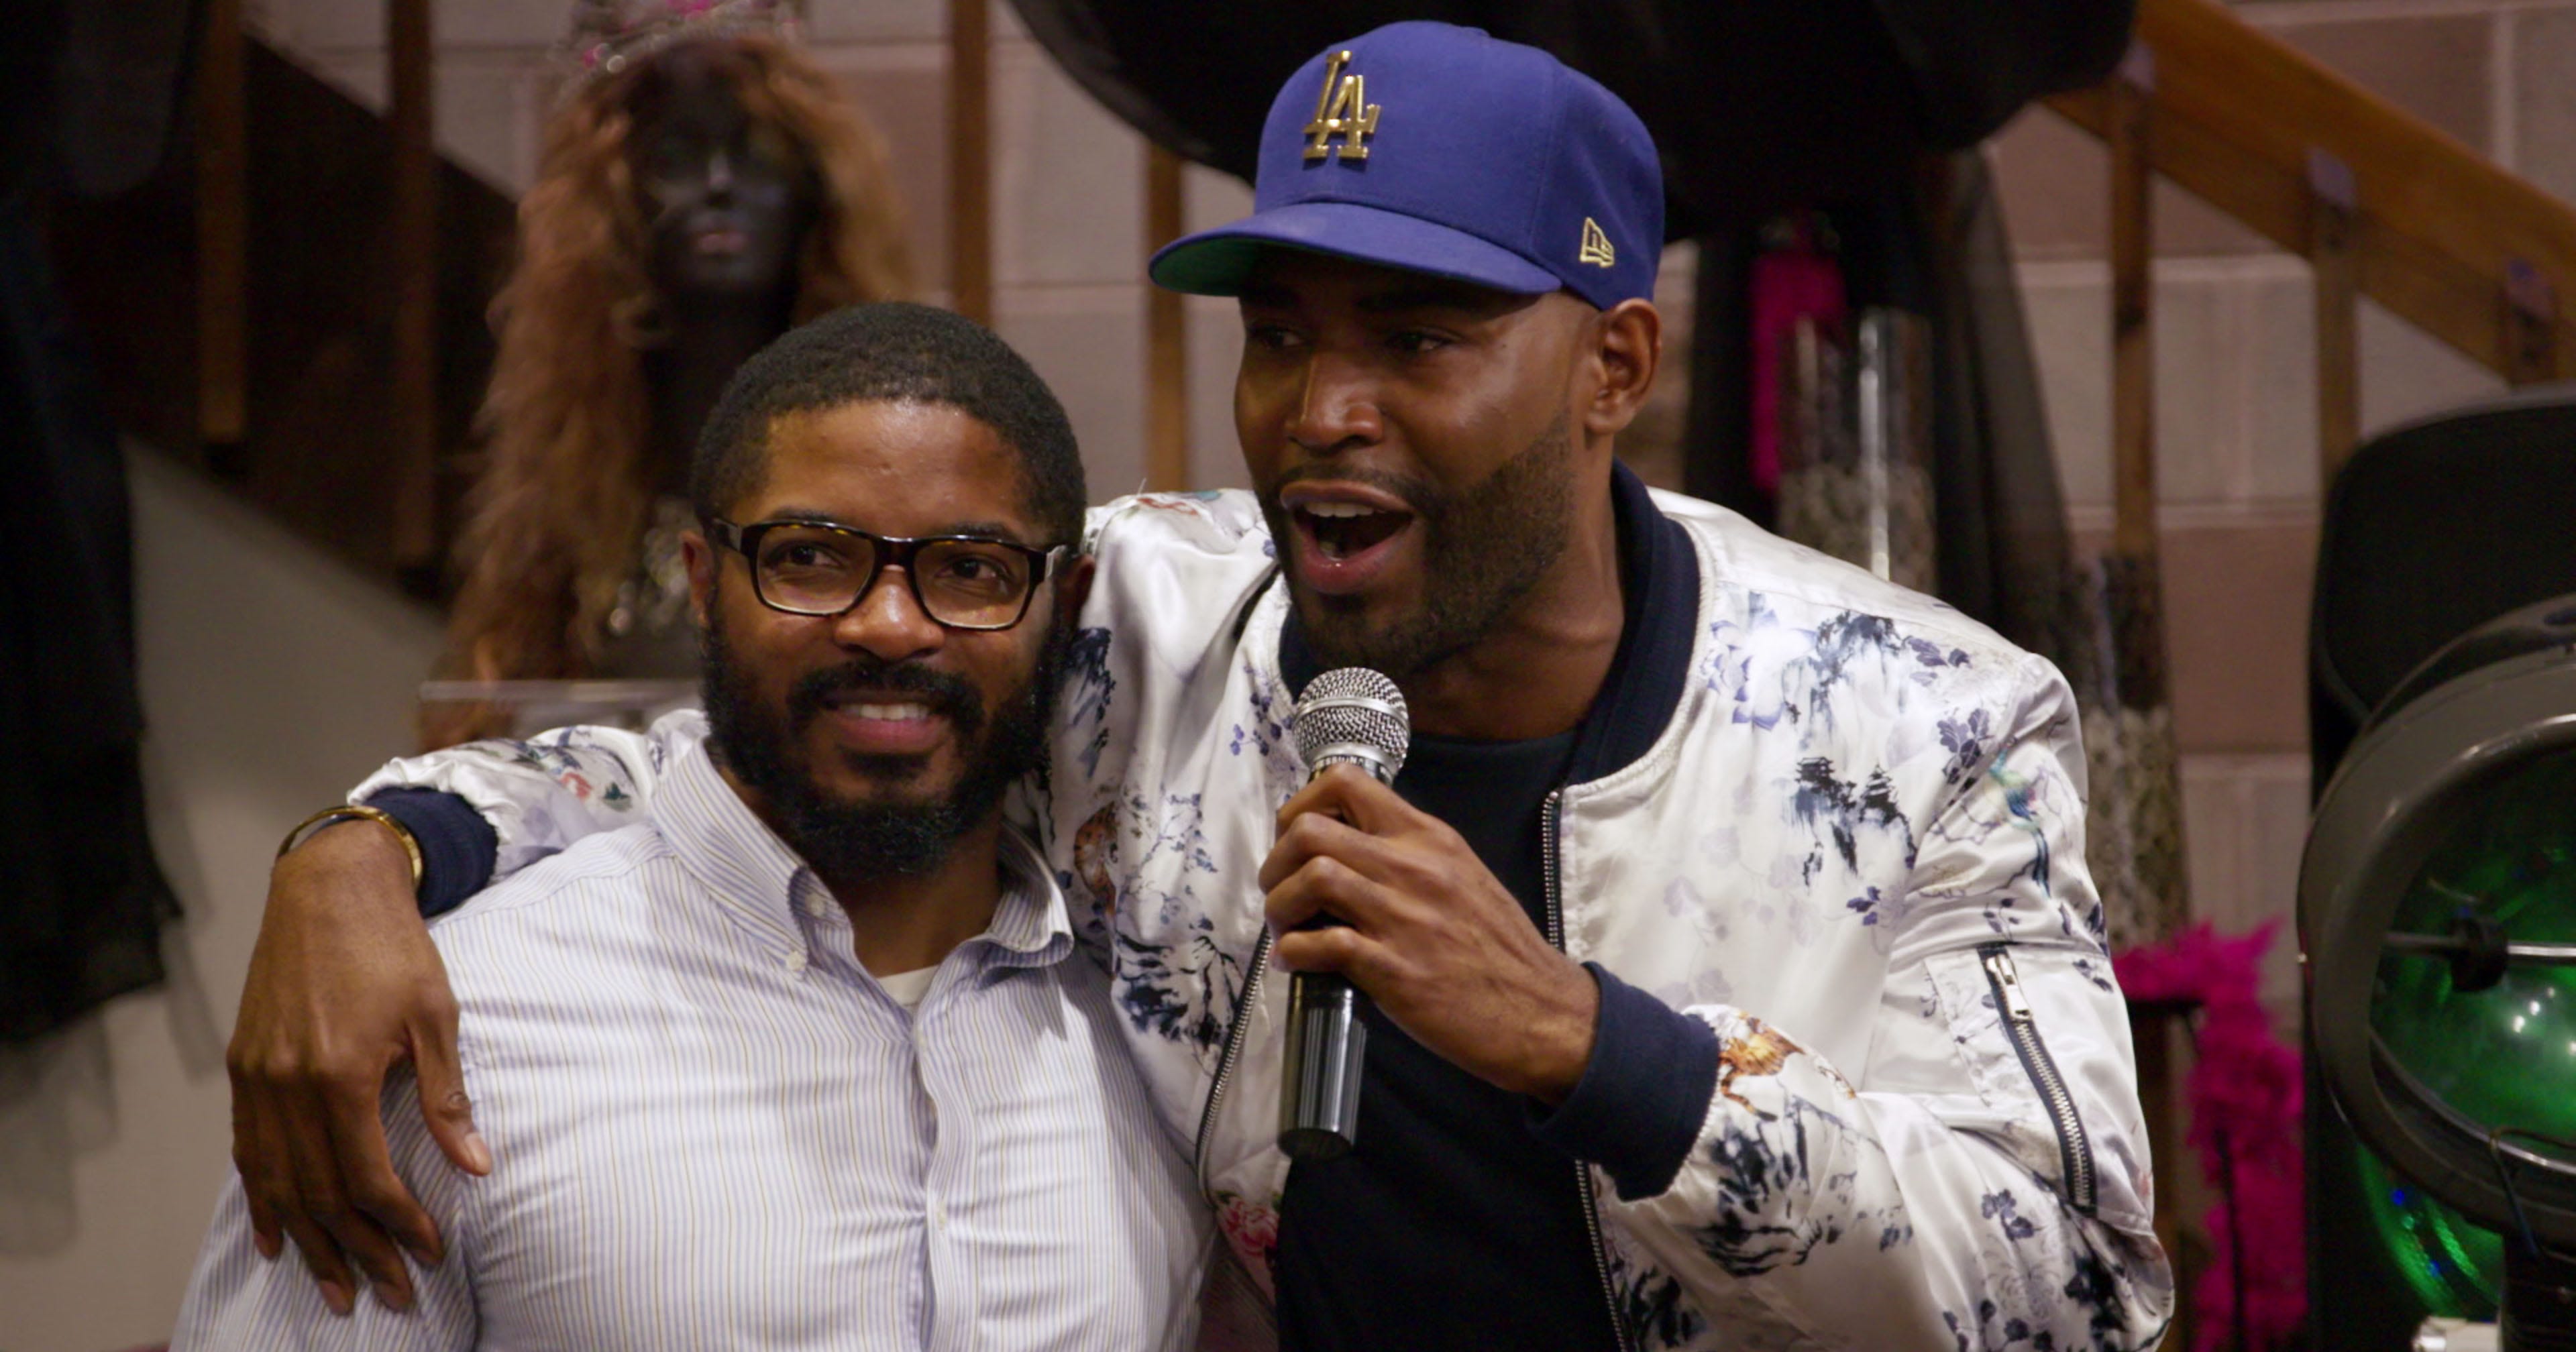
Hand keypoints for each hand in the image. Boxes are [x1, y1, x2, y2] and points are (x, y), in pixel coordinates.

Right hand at [227, 819, 488, 1314]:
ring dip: (308, 1240)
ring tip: (332, 1285)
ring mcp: (257, 1079)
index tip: (427, 1252)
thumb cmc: (393, 948)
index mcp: (340, 1075)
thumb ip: (446, 1097)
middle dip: (356, 1250)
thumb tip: (474, 1164)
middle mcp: (288, 1086)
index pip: (367, 1177)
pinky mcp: (243, 1068)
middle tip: (384, 1293)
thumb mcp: (436, 1017)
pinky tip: (275, 1235)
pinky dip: (261, 1198)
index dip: (398, 1223)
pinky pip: (247, 1151)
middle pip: (319, 1192)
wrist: (329, 891)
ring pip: (277, 1182)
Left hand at [1259, 766, 1600, 1102]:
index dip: (1301, 805)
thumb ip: (1409, 855)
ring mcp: (1405, 918)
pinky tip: (1296, 962)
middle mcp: (1415, 867)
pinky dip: (1295, 952)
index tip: (1293, 838)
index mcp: (1429, 838)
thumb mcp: (1461, 876)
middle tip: (1280, 892)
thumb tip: (1344, 849)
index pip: (1347, 782)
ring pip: (1312, 878)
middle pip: (1311, 830)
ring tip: (1284, 929)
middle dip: (1276, 862)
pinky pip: (1323, 944)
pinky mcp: (1397, 970)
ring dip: (1280, 906)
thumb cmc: (1497, 949)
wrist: (1541, 1011)